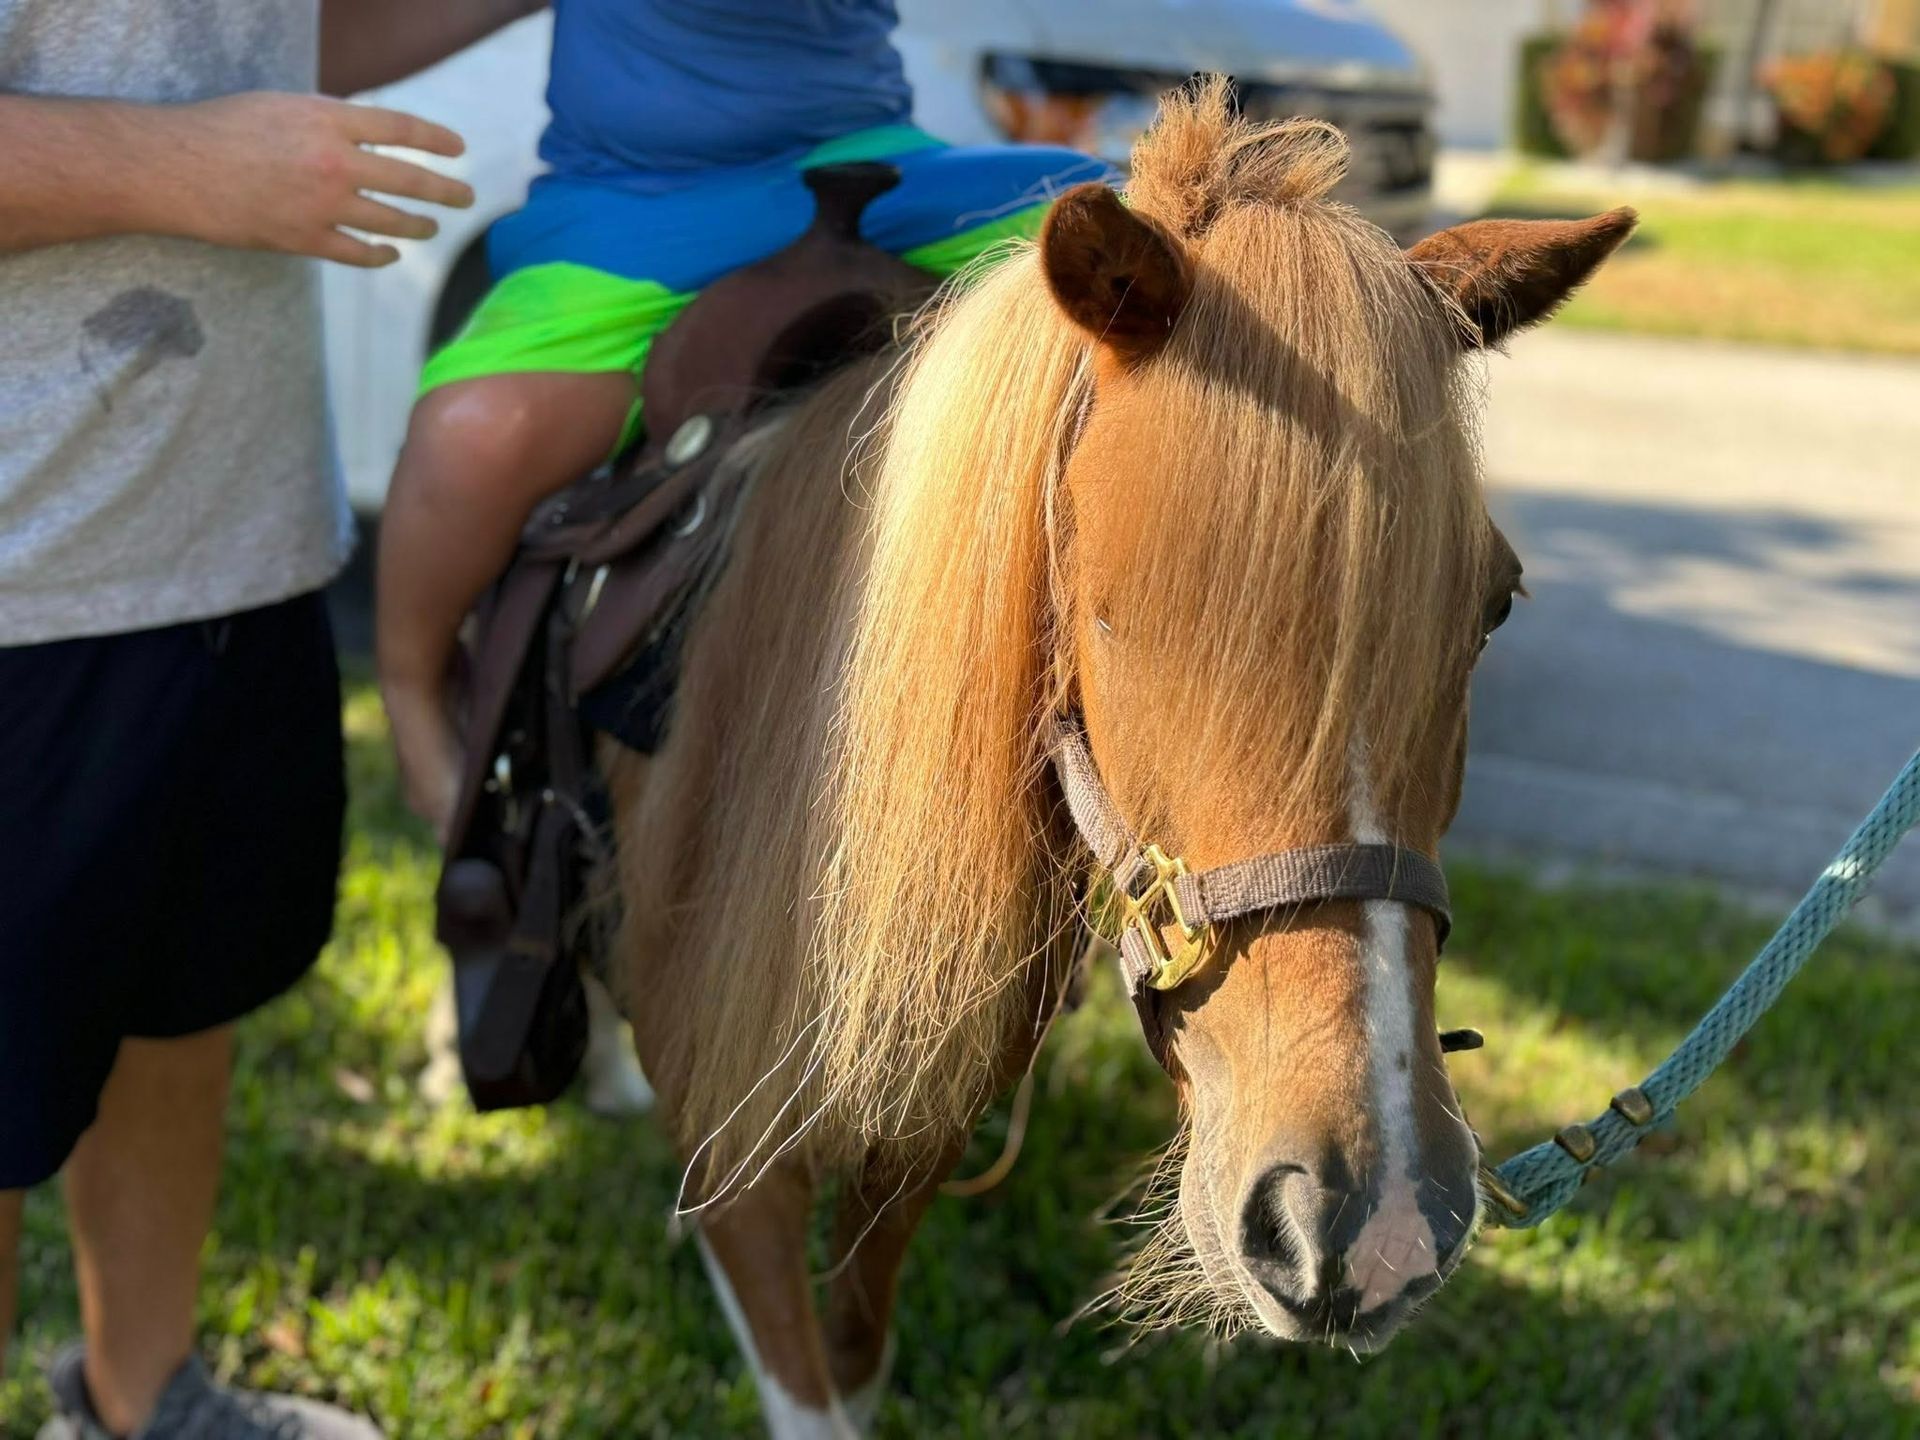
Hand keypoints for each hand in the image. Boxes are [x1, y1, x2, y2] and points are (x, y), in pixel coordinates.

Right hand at [160, 91, 473, 266]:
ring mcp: (323, 205)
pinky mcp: (306, 239)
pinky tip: (391, 253)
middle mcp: (335, 162)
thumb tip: (370, 137)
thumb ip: (331, 121)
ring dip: (418, 225)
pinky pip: (359, 253)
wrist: (176, 167)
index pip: (402, 129)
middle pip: (411, 179)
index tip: (458, 148)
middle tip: (465, 196)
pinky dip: (381, 255)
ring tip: (431, 226)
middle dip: (445, 190)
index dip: (436, 139)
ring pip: (392, 221)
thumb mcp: (284, 107)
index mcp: (329, 119)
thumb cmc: (223, 129)